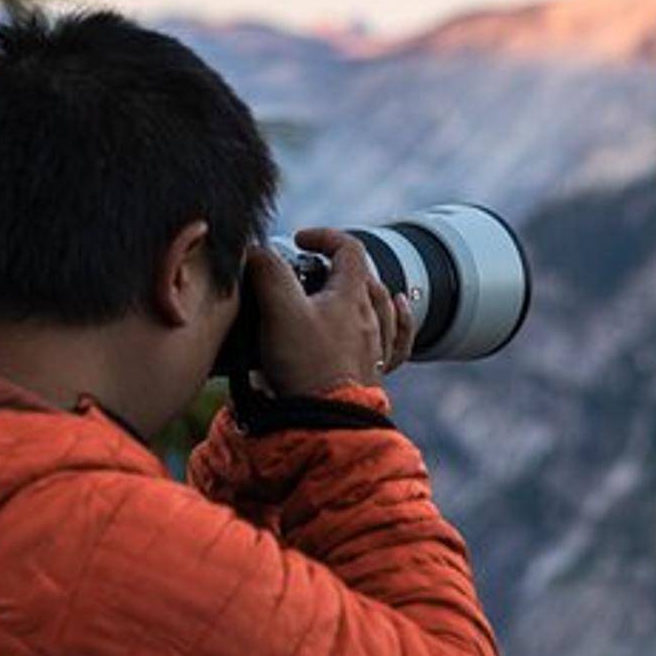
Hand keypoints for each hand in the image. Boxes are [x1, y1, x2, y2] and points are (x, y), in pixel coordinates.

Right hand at [246, 229, 415, 397]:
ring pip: (381, 305)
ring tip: (341, 289)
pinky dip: (398, 320)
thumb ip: (268, 272)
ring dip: (362, 290)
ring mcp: (376, 345)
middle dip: (336, 266)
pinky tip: (396, 310)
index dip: (324, 236)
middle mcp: (371, 317)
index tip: (300, 240)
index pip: (348, 248)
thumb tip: (257, 250)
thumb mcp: (279, 310)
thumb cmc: (305, 366)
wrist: (325, 419)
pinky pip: (398, 339)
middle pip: (363, 277)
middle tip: (306, 274)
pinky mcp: (374, 371)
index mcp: (352, 295)